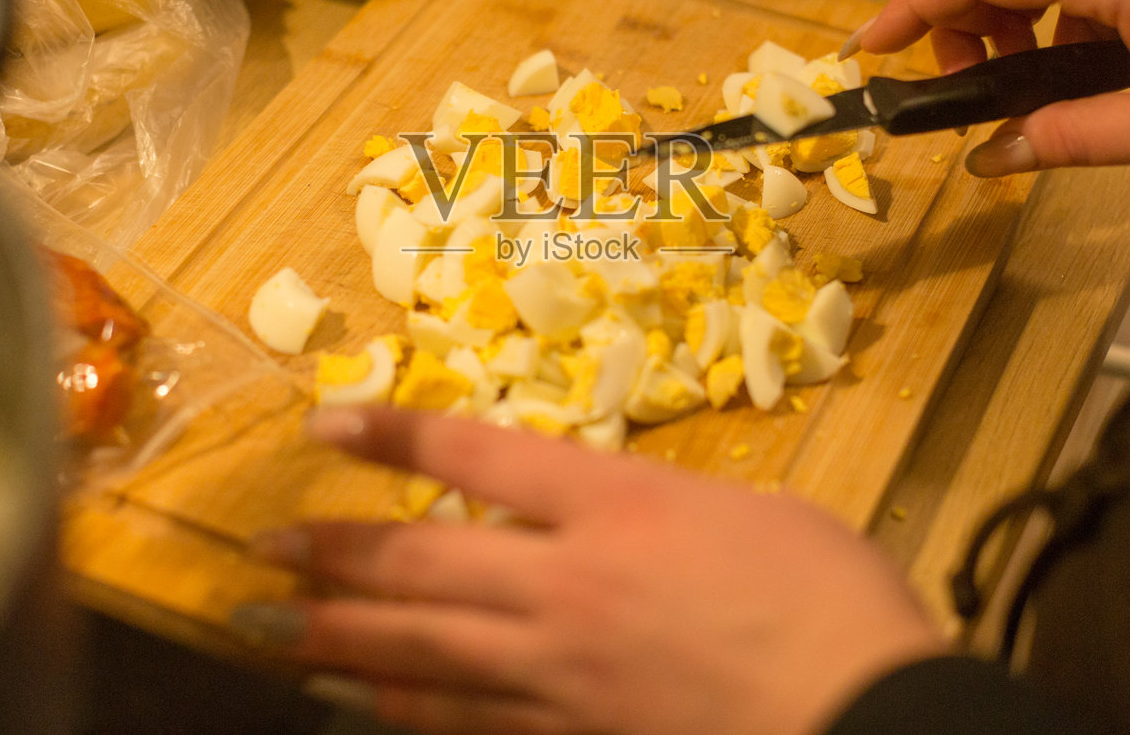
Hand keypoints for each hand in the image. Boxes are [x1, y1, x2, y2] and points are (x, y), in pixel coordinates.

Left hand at [233, 407, 943, 734]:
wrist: (870, 718)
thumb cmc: (832, 598)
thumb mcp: (751, 511)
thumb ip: (661, 508)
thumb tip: (619, 518)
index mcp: (616, 505)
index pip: (475, 454)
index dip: (392, 433)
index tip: (324, 424)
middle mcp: (565, 584)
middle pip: (422, 561)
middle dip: (333, 553)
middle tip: (259, 550)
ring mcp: (561, 672)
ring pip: (423, 651)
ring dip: (339, 637)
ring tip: (271, 632)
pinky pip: (470, 723)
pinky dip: (409, 711)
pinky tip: (367, 704)